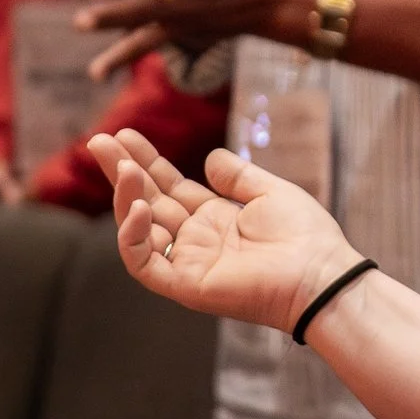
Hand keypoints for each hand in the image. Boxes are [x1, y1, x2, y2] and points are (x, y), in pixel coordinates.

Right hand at [87, 127, 363, 332]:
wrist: (320, 274)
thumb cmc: (305, 236)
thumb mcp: (270, 193)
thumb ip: (238, 176)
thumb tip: (210, 157)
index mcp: (215, 217)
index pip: (169, 186)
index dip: (147, 161)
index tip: (125, 134)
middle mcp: (195, 239)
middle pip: (147, 201)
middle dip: (122, 172)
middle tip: (98, 142)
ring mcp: (187, 262)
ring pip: (138, 230)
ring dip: (126, 198)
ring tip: (124, 167)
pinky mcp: (184, 284)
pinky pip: (144, 263)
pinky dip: (133, 237)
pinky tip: (137, 208)